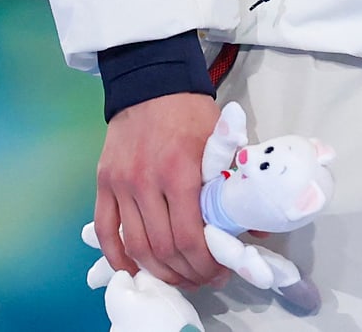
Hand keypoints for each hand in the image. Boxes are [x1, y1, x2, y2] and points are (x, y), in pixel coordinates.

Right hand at [94, 91, 230, 289]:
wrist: (152, 83)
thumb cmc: (192, 114)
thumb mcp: (223, 143)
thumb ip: (238, 182)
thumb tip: (258, 225)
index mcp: (182, 173)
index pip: (190, 236)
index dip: (204, 264)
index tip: (218, 272)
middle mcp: (147, 183)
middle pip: (163, 248)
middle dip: (185, 272)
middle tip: (201, 278)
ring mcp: (121, 185)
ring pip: (135, 245)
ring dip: (157, 270)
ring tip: (177, 276)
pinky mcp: (103, 184)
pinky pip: (106, 230)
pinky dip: (117, 256)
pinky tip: (134, 268)